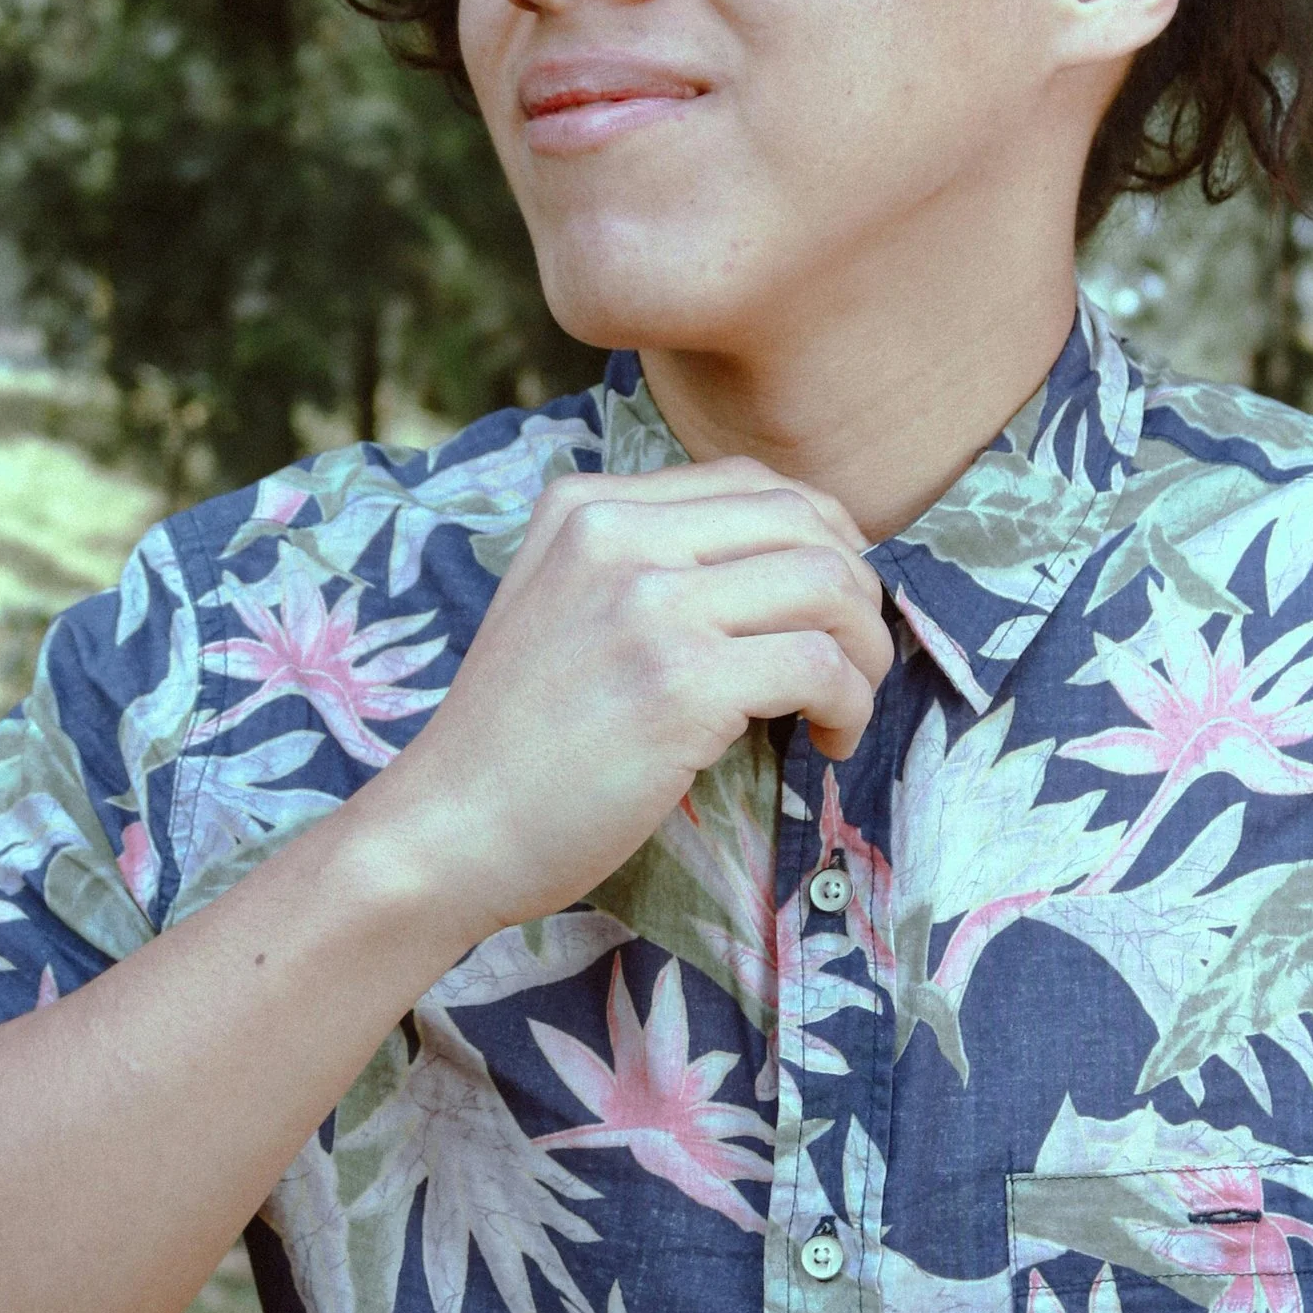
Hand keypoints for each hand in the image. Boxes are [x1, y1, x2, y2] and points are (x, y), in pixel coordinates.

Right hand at [353, 457, 893, 937]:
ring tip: (843, 706)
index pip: (753, 483)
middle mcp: (617, 534)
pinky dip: (849, 706)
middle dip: (858, 591)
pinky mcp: (680, 682)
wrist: (447, 829)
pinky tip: (824, 742)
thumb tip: (785, 561)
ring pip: (829, 583)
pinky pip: (821, 665)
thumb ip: (639, 563)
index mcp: (586, 506)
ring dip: (865, 650)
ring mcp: (649, 604)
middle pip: (806, 520)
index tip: (826, 610)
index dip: (820, 542)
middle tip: (851, 661)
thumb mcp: (556, 603)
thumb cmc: (515, 740)